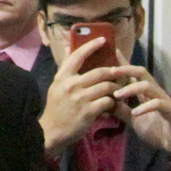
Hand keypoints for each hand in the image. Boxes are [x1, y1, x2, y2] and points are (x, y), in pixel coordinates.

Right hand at [39, 35, 126, 152]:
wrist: (51, 131)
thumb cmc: (56, 107)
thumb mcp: (57, 85)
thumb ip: (65, 66)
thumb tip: (67, 45)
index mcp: (63, 77)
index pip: (78, 55)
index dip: (91, 45)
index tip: (103, 39)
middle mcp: (71, 85)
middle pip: (99, 72)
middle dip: (113, 72)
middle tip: (118, 72)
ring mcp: (81, 98)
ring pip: (107, 86)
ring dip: (114, 88)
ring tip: (117, 90)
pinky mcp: (89, 111)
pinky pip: (108, 101)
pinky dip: (112, 102)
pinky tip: (113, 104)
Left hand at [108, 69, 170, 161]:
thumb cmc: (155, 130)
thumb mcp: (133, 120)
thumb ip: (121, 110)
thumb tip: (104, 102)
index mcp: (146, 93)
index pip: (134, 74)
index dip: (124, 63)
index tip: (113, 52)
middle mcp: (155, 92)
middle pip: (141, 73)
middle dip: (126, 69)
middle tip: (111, 71)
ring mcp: (164, 100)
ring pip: (148, 86)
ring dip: (131, 88)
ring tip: (118, 95)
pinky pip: (158, 104)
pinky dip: (146, 107)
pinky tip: (135, 112)